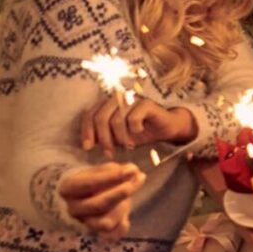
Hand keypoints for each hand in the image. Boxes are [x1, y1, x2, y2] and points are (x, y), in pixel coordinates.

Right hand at [58, 162, 144, 240]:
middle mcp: (73, 208)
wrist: (86, 197)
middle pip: (97, 205)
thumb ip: (116, 171)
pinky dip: (121, 228)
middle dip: (119, 194)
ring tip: (129, 197)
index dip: (111, 177)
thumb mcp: (100, 171)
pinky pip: (111, 236)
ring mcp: (84, 223)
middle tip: (136, 182)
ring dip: (122, 209)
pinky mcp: (97, 234)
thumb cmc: (94, 180)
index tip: (131, 169)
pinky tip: (126, 218)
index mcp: (68, 189)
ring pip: (105, 223)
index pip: (88, 184)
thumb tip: (133, 171)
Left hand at [80, 95, 195, 156]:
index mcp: (107, 104)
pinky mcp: (146, 103)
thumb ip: (103, 136)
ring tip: (127, 145)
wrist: (165, 128)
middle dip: (103, 138)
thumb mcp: (117, 136)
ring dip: (120, 138)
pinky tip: (139, 132)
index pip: (89, 115)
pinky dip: (134, 130)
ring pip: (116, 120)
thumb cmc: (140, 132)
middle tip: (109, 153)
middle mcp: (117, 98)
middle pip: (100, 118)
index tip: (88, 147)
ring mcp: (131, 99)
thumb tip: (87, 143)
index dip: (86, 131)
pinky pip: (133, 118)